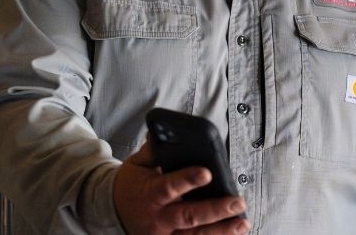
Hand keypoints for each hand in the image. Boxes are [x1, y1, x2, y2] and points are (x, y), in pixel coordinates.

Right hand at [114, 140, 250, 233]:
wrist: (113, 210)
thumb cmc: (132, 184)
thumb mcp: (137, 164)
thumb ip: (152, 151)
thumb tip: (158, 132)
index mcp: (150, 194)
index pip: (169, 187)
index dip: (188, 181)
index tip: (207, 173)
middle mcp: (157, 218)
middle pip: (188, 216)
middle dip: (215, 210)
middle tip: (237, 202)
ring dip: (221, 231)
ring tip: (242, 222)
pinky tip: (232, 233)